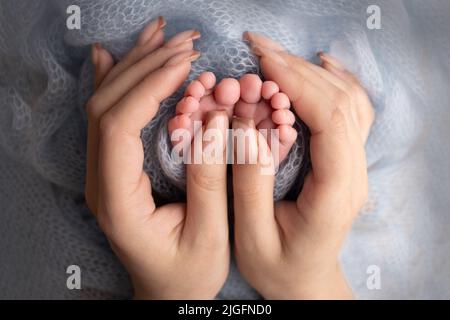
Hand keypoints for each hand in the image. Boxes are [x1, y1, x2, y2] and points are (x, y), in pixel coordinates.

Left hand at [85, 18, 229, 298]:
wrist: (166, 292)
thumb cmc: (187, 273)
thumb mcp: (210, 235)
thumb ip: (210, 178)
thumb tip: (216, 118)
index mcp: (118, 201)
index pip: (119, 126)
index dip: (150, 86)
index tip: (186, 63)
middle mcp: (100, 181)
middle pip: (106, 106)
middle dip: (145, 66)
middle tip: (183, 42)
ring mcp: (103, 172)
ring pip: (104, 104)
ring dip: (133, 65)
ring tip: (161, 35)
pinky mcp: (114, 167)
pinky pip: (108, 115)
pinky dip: (118, 80)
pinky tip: (118, 56)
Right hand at [232, 32, 374, 298]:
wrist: (306, 281)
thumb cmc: (278, 266)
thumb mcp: (252, 237)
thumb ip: (250, 183)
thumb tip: (247, 128)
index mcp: (334, 193)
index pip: (329, 120)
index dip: (297, 84)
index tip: (262, 63)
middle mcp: (353, 173)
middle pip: (339, 102)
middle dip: (297, 68)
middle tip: (259, 46)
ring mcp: (354, 165)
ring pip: (348, 100)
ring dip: (311, 70)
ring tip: (274, 54)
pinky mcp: (346, 159)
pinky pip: (352, 110)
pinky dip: (335, 81)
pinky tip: (318, 65)